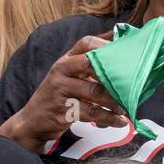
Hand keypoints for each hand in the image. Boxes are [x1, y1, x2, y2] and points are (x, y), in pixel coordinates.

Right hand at [0, 33, 125, 152]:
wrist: (33, 121)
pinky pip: (92, 112)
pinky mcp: (62, 110)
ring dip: (115, 100)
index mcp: (66, 60)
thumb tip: (119, 47)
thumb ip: (89, 65)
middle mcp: (62, 70)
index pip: (86, 42)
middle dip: (113, 73)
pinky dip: (109, 118)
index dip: (107, 45)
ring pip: (95, 91)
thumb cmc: (58, 96)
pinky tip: (119, 121)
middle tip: (131, 83)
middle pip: (91, 63)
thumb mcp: (69, 76)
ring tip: (125, 106)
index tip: (125, 53)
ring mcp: (60, 90)